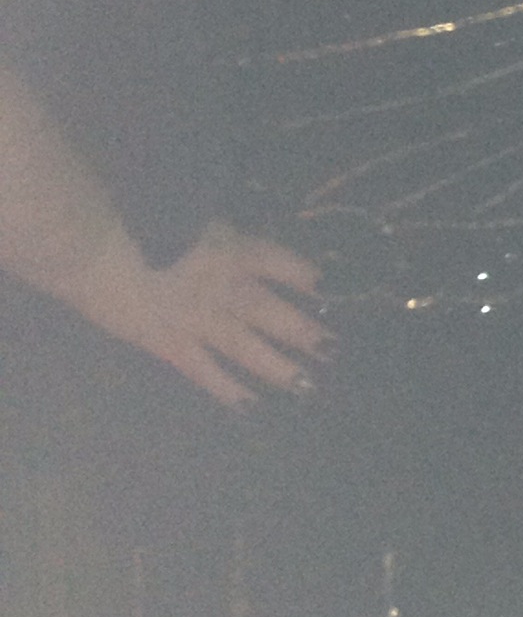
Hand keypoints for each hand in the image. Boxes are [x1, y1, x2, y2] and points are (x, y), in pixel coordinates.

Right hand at [76, 219, 326, 411]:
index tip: (331, 291)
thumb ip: (220, 229)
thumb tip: (239, 235)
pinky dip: (227, 390)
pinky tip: (250, 404)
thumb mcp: (194, 211)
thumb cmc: (139, 214)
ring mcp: (201, 320)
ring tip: (307, 385)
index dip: (309, 278)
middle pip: (275, 313)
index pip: (285, 264)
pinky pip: (205, 371)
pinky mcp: (169, 344)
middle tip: (332, 349)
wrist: (95, 244)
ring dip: (279, 368)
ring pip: (249, 349)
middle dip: (305, 332)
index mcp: (235, 248)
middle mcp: (228, 287)